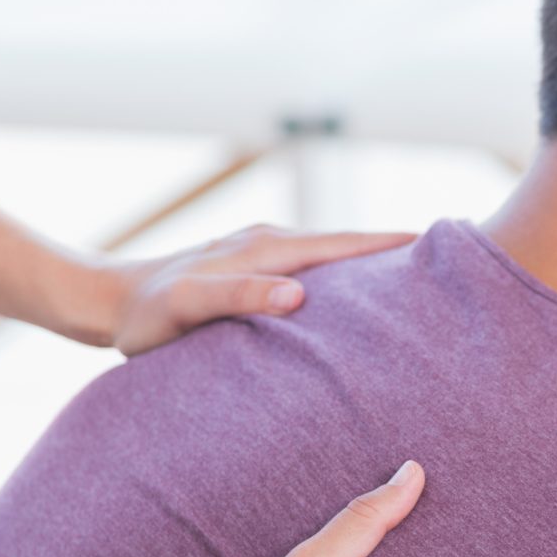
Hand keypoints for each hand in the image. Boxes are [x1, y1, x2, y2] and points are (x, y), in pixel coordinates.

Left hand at [76, 225, 414, 355]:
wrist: (106, 303)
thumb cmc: (146, 315)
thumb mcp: (188, 307)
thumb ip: (240, 296)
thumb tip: (300, 294)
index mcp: (266, 247)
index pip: (346, 242)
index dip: (394, 244)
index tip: (442, 245)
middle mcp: (270, 242)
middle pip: (349, 243)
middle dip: (397, 251)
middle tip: (450, 266)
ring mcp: (262, 254)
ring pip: (333, 256)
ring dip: (372, 265)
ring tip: (418, 284)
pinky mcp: (253, 270)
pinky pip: (313, 269)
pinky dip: (343, 276)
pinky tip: (356, 300)